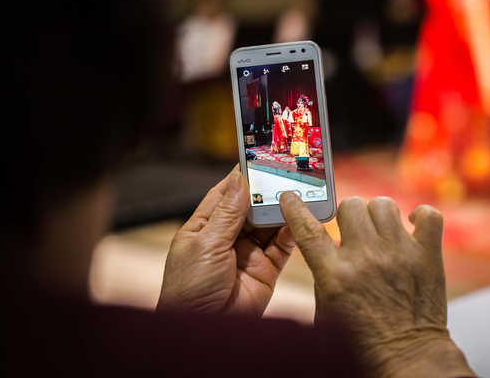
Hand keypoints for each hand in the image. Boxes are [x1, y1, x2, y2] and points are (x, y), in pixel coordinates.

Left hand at [157, 167, 294, 315]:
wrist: (205, 331)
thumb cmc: (190, 290)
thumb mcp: (205, 244)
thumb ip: (227, 212)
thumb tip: (239, 179)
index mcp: (203, 229)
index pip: (224, 195)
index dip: (240, 177)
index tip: (257, 158)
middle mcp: (226, 239)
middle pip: (251, 207)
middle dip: (266, 192)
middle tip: (284, 173)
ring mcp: (248, 254)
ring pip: (269, 224)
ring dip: (281, 210)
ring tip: (295, 193)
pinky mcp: (266, 271)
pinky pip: (283, 247)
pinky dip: (292, 233)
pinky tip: (299, 220)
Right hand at [280, 194, 474, 377]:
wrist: (405, 358)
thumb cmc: (362, 342)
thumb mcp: (326, 311)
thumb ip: (323, 275)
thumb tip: (322, 246)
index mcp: (335, 274)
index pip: (307, 229)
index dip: (295, 208)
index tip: (291, 197)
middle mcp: (366, 258)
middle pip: (350, 205)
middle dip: (349, 216)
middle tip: (354, 232)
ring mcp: (399, 253)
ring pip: (384, 204)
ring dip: (379, 216)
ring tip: (382, 232)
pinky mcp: (427, 255)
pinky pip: (428, 215)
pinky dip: (421, 216)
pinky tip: (413, 227)